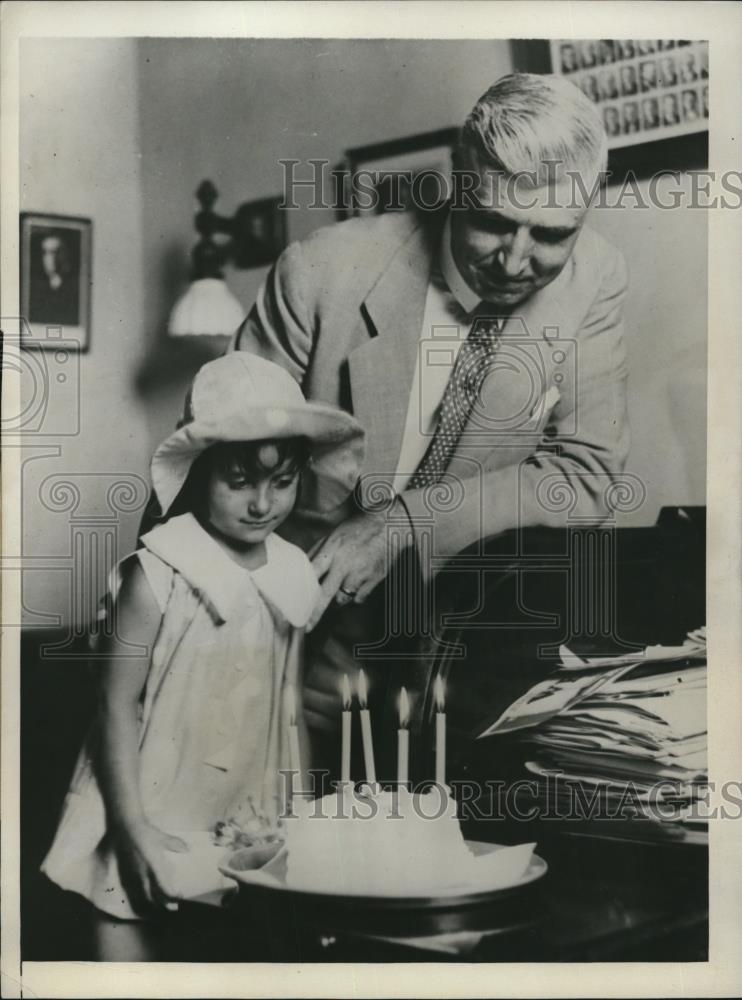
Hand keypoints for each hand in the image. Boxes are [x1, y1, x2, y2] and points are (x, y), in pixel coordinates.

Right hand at [114, 820, 188, 913]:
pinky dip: (141, 899)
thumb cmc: (146, 833)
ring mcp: (133, 877)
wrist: (126, 829)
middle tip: (173, 907)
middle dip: (164, 905)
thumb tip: (188, 849)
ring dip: (152, 904)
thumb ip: (176, 845)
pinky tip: (146, 898)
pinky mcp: (126, 875)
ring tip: (161, 905)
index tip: (180, 896)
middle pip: (154, 899)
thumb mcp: (163, 838)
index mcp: (154, 867)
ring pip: (142, 898)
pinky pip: (133, 893)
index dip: (173, 896)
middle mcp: (144, 876)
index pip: (165, 889)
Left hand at [308, 501, 408, 630]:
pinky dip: (355, 595)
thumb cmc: (358, 528)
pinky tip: (357, 584)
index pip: (311, 574)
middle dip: (314, 613)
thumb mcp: (333, 534)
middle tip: (306, 627)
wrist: (388, 525)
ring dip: (338, 599)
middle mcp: (344, 564)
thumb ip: (318, 552)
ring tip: (340, 588)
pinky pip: (359, 597)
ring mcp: (360, 574)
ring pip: (343, 599)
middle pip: (325, 594)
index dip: (301, 591)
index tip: (294, 604)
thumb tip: (303, 568)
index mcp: (332, 550)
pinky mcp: (374, 580)